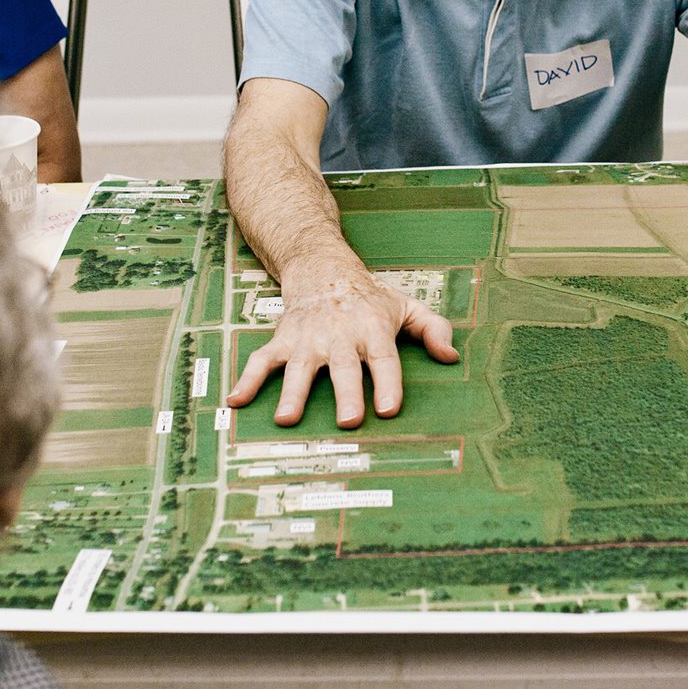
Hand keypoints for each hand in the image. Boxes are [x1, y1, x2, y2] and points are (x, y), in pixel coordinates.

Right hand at [225, 274, 459, 428]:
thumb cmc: (370, 298)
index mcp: (373, 329)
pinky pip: (261, 360)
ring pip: (299, 367)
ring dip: (292, 393)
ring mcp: (308, 339)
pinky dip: (247, 379)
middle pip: (344, 367)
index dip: (388, 383)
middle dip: (346, 393)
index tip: (389, 409)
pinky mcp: (283, 340)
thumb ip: (434, 329)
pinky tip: (236, 402)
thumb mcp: (407, 306)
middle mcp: (340, 335)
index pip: (384, 359)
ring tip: (286, 420)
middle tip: (349, 421)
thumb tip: (451, 356)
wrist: (322, 267)